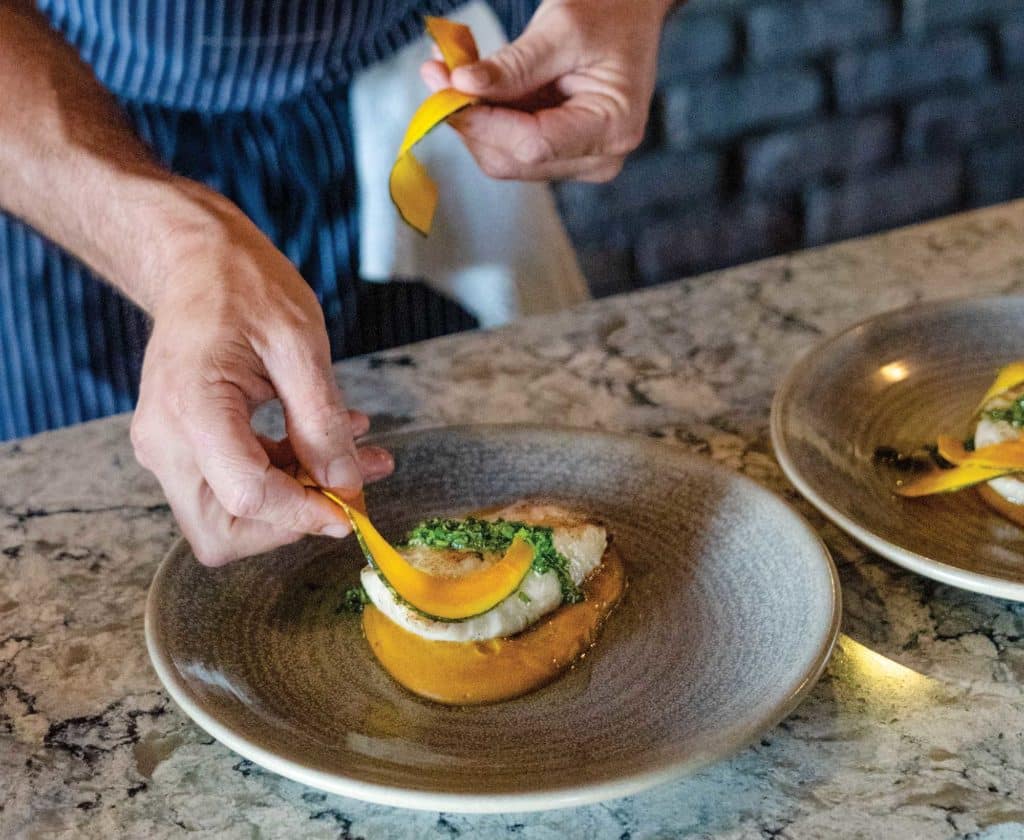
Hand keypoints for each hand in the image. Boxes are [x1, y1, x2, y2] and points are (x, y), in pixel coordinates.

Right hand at [130, 184, 392, 565]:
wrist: (197, 262)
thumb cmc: (244, 287)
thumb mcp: (300, 344)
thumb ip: (321, 421)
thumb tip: (344, 484)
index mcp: (191, 409)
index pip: (247, 496)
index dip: (304, 513)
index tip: (353, 510)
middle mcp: (165, 441)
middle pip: (221, 531)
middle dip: (290, 522)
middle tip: (348, 490)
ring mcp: (166, 449)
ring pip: (227, 517)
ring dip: (296, 500)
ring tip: (360, 458)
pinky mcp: (182, 447)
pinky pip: (230, 488)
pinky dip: (284, 478)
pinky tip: (329, 444)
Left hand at [420, 0, 671, 182]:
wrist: (630, 13)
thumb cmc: (608, 12)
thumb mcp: (562, 27)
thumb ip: (513, 64)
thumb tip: (460, 84)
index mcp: (612, 128)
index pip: (534, 145)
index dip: (483, 121)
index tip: (443, 86)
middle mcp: (599, 158)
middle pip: (513, 160)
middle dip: (471, 119)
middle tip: (437, 70)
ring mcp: (580, 161)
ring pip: (504, 157)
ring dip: (472, 117)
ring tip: (454, 67)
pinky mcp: (560, 155)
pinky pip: (509, 146)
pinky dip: (485, 116)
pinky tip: (473, 82)